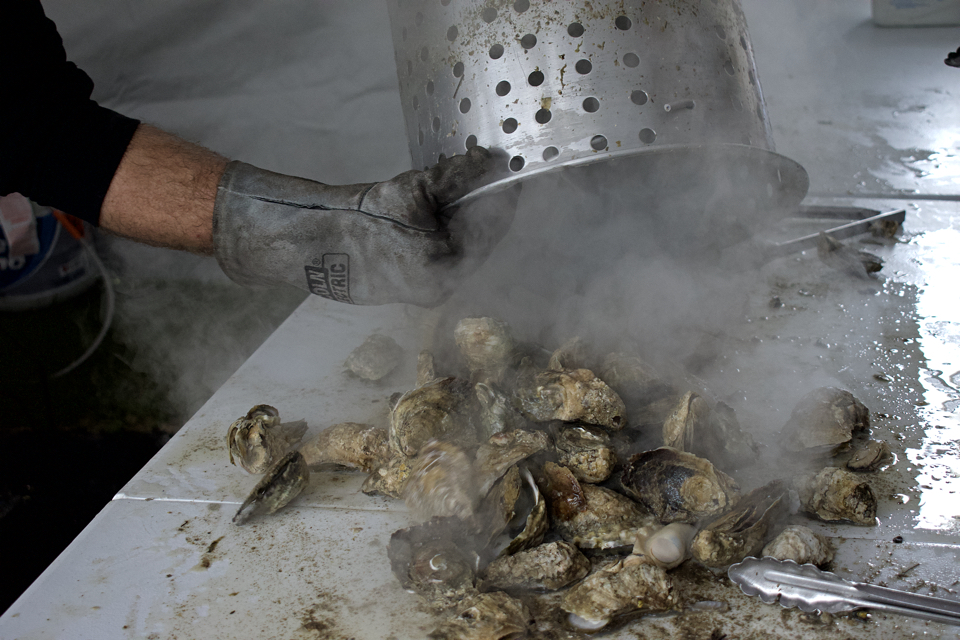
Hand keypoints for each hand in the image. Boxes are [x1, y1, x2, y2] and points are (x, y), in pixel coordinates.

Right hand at [212, 147, 514, 305]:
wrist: (315, 244)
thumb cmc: (362, 219)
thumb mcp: (413, 190)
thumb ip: (457, 177)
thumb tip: (489, 163)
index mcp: (450, 269)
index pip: (494, 226)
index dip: (502, 193)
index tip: (503, 165)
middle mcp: (447, 287)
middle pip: (482, 237)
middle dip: (482, 203)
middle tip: (480, 169)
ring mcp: (432, 291)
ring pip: (464, 245)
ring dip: (465, 214)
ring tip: (457, 183)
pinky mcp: (418, 286)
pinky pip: (446, 253)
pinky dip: (448, 228)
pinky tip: (438, 206)